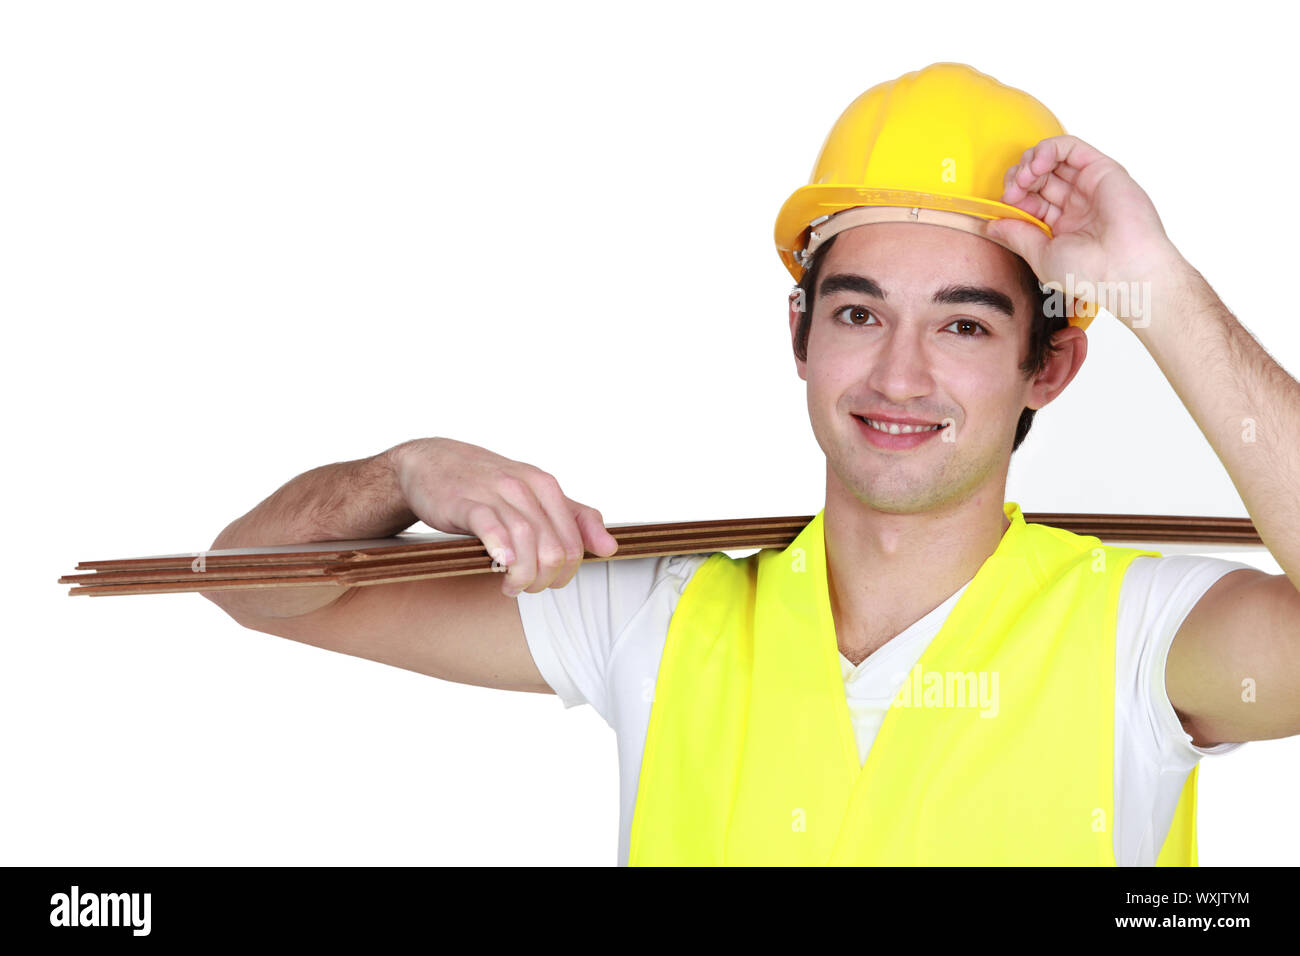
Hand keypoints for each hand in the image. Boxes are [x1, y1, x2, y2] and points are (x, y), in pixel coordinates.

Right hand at [388, 437, 617, 595]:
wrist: (431, 462)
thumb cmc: (485, 484)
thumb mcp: (534, 495)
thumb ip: (575, 518)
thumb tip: (610, 548)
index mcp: (545, 486)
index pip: (574, 542)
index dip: (566, 573)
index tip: (548, 582)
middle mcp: (525, 487)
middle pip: (554, 548)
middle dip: (544, 579)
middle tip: (526, 588)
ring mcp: (495, 492)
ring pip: (527, 540)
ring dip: (522, 575)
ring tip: (510, 586)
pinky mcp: (465, 501)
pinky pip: (490, 525)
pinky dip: (500, 547)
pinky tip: (501, 562)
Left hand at [986, 134, 1183, 315]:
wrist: (1124, 270)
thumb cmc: (1089, 272)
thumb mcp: (1041, 255)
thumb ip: (1017, 236)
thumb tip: (991, 226)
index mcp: (1062, 225)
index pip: (1030, 199)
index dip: (1014, 197)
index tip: (1006, 205)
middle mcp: (1075, 203)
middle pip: (1038, 177)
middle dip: (1019, 178)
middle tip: (1013, 190)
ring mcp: (1088, 186)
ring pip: (1052, 159)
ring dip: (1030, 162)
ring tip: (1025, 178)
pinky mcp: (1101, 170)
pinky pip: (1070, 148)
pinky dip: (1049, 149)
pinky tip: (1038, 164)